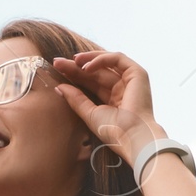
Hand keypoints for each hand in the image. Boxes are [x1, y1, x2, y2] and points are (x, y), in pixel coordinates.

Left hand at [52, 50, 162, 168]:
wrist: (132, 137)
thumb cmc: (114, 132)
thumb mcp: (90, 114)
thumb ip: (76, 100)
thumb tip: (59, 87)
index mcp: (112, 100)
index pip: (90, 83)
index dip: (74, 75)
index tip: (57, 71)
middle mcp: (121, 88)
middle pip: (96, 72)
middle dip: (77, 66)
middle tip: (57, 62)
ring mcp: (130, 80)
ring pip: (106, 63)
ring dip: (88, 59)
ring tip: (71, 61)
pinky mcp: (137, 73)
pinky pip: (117, 59)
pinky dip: (101, 60)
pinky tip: (86, 67)